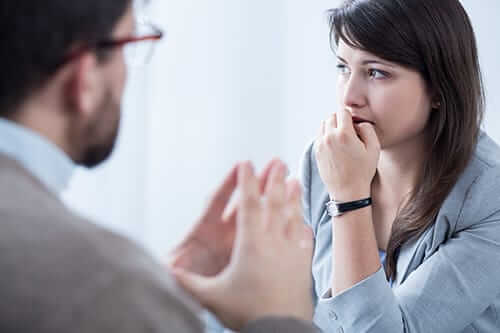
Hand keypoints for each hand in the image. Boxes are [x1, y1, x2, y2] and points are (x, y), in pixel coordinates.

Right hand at [172, 161, 314, 329]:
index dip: (246, 182)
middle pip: (274, 204)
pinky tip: (305, 222)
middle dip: (274, 181)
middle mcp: (272, 242)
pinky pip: (303, 240)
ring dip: (293, 198)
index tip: (246, 163)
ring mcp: (290, 252)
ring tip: (296, 181)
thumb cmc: (247, 314)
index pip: (247, 204)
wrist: (282, 330)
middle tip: (279, 162)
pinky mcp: (302, 266)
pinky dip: (303, 228)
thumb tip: (164, 273)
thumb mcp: (212, 297)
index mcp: (250, 244)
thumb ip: (188, 283)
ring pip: (292, 217)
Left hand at [314, 108, 379, 200]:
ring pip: (323, 125)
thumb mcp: (374, 149)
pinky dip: (326, 136)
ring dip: (332, 127)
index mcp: (344, 134)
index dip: (350, 116)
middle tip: (349, 131)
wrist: (348, 191)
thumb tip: (358, 122)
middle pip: (331, 116)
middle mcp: (329, 137)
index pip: (343, 112)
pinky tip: (336, 146)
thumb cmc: (363, 171)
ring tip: (342, 139)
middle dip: (340, 120)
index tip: (354, 124)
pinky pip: (319, 136)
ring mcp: (320, 145)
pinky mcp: (316, 152)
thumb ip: (367, 129)